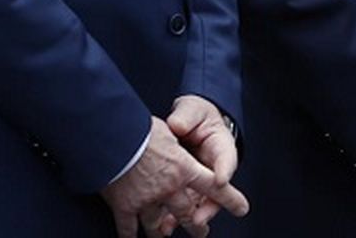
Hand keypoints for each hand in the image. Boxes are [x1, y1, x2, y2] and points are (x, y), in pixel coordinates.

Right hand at [101, 115, 234, 237]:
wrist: (113, 137)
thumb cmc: (139, 128)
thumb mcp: (167, 130)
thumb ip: (175, 141)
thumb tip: (176, 136)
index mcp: (184, 169)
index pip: (213, 186)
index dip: (229, 198)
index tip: (242, 209)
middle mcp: (169, 189)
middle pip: (186, 213)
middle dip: (195, 226)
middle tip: (201, 233)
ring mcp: (146, 201)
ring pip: (157, 225)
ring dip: (161, 232)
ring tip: (164, 236)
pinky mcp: (125, 207)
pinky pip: (128, 228)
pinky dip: (129, 236)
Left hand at [166, 95, 248, 220]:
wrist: (188, 121)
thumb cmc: (195, 115)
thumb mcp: (193, 110)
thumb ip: (186, 117)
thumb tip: (178, 125)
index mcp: (221, 146)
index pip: (226, 159)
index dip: (224, 170)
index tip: (220, 180)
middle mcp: (213, 168)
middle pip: (216, 191)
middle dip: (207, 207)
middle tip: (198, 218)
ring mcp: (200, 180)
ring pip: (199, 203)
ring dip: (188, 217)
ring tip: (172, 226)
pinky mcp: (184, 188)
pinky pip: (182, 204)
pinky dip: (173, 216)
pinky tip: (161, 224)